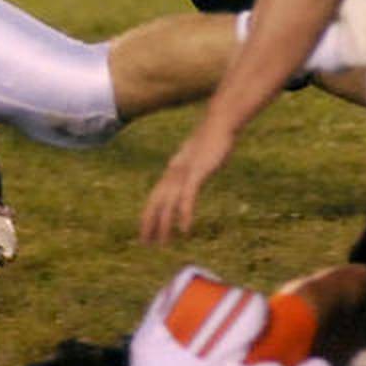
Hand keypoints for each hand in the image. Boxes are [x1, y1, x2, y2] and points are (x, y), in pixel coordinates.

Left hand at [138, 118, 239, 243]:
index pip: (155, 196)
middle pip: (156, 202)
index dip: (148, 214)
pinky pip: (187, 197)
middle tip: (145, 244)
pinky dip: (184, 214)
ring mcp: (184, 172)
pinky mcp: (197, 172)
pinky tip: (184, 229)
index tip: (145, 231)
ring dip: (163, 224)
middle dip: (149, 223)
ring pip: (168, 203)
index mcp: (173, 170)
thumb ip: (191, 168)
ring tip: (161, 243)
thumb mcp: (197, 156)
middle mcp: (173, 172)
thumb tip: (190, 177)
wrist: (220, 121)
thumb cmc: (212, 138)